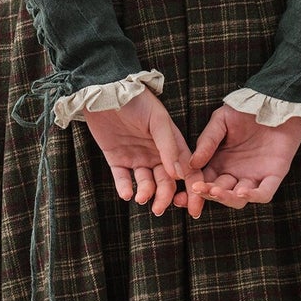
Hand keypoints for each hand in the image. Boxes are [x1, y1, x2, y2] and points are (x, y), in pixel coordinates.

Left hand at [81, 88, 195, 216]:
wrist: (106, 92)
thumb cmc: (137, 101)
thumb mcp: (157, 120)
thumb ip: (169, 147)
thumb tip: (179, 175)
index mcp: (172, 144)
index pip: (188, 171)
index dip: (193, 190)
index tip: (194, 209)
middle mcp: (157, 154)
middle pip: (167, 183)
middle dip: (165, 197)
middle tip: (159, 208)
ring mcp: (137, 157)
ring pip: (146, 183)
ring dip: (146, 193)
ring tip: (141, 197)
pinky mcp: (117, 159)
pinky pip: (123, 179)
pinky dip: (125, 188)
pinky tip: (127, 194)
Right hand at [181, 104, 300, 219]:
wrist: (274, 103)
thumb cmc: (245, 111)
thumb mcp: (221, 121)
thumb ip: (207, 141)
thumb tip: (192, 163)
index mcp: (219, 163)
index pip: (203, 182)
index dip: (193, 190)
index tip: (183, 194)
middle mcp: (234, 174)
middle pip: (218, 194)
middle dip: (207, 195)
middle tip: (197, 190)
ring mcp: (254, 177)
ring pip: (238, 199)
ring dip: (226, 198)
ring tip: (216, 190)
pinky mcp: (273, 176)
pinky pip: (264, 193)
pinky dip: (254, 196)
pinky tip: (242, 191)